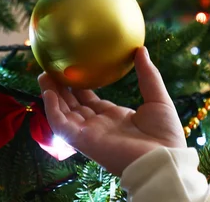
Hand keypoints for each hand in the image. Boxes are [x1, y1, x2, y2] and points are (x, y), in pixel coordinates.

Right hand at [38, 47, 185, 175]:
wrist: (164, 159)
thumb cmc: (165, 134)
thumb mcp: (157, 98)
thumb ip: (148, 75)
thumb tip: (140, 49)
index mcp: (114, 117)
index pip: (90, 100)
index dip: (79, 86)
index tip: (72, 68)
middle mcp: (99, 125)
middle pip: (72, 105)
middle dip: (60, 88)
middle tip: (51, 68)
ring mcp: (90, 133)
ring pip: (63, 113)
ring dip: (51, 95)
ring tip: (43, 75)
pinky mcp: (83, 140)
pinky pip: (62, 125)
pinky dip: (52, 110)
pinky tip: (48, 93)